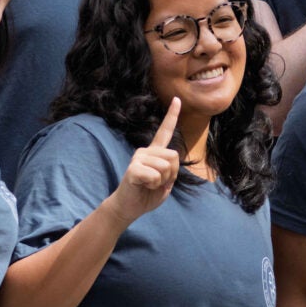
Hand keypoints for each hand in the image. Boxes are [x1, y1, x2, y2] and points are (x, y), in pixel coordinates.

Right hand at [106, 97, 180, 224]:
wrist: (128, 208)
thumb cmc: (146, 195)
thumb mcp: (166, 183)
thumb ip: (171, 171)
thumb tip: (169, 162)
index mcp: (155, 153)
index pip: (165, 131)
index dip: (172, 115)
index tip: (177, 99)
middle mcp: (146, 151)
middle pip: (174, 156)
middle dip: (172, 174)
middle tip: (158, 182)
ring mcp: (138, 158)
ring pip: (166, 167)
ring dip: (162, 181)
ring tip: (149, 185)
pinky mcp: (133, 169)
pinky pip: (155, 176)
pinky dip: (154, 186)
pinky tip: (143, 186)